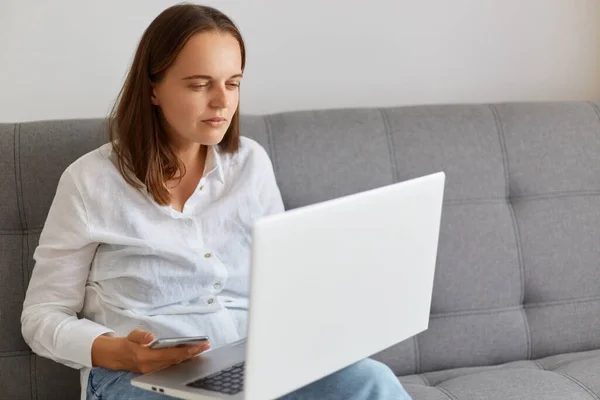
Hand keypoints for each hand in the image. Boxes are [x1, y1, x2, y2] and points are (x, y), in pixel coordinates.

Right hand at [92, 329, 210, 373]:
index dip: (186, 350)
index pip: (171, 354)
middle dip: (192, 353)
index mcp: (146, 356)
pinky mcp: (155, 371)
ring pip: (175, 364)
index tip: (198, 345)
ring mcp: (153, 370)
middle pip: (176, 360)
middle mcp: (151, 366)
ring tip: (202, 349)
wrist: (116, 356)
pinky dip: (182, 360)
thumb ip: (141, 336)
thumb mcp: (132, 335)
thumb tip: (150, 337)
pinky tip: (191, 355)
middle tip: (206, 346)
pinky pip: (171, 365)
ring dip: (189, 357)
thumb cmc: (127, 343)